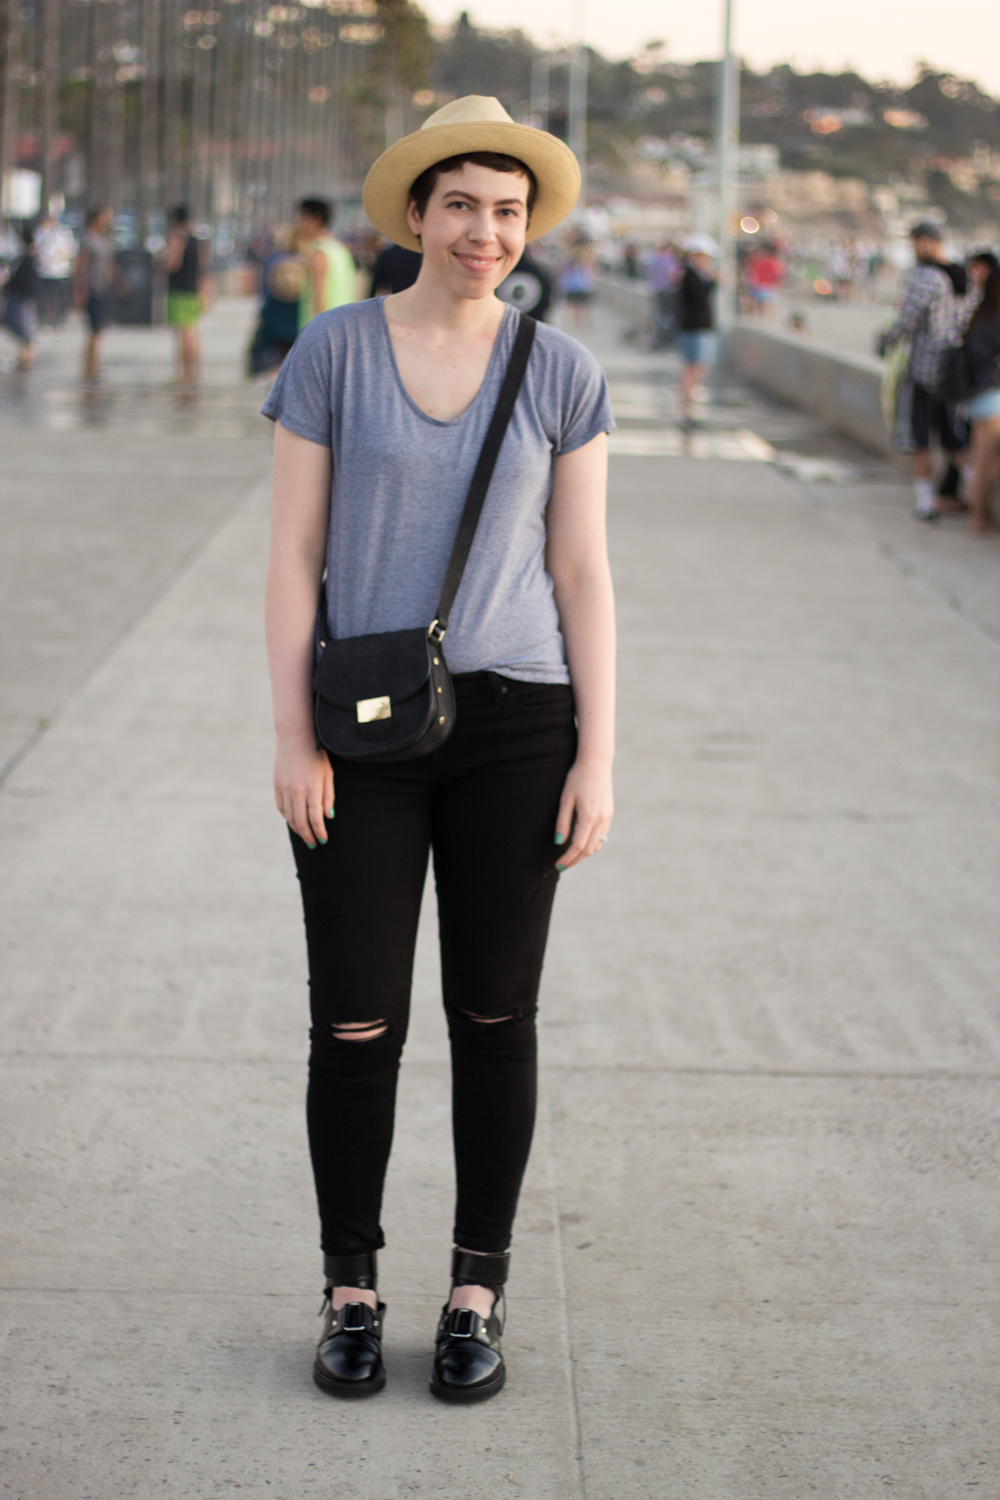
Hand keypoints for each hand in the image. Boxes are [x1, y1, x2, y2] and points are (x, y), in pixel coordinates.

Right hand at [273, 732, 333, 847]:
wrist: (295, 737)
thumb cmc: (317, 755)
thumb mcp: (328, 774)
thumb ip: (329, 797)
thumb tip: (328, 817)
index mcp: (312, 788)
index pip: (315, 818)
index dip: (319, 832)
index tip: (323, 840)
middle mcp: (296, 790)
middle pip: (301, 822)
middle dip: (308, 836)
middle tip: (313, 844)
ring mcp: (284, 788)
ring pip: (289, 817)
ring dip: (297, 829)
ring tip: (305, 835)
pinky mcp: (276, 785)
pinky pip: (281, 808)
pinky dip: (288, 818)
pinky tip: (294, 822)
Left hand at [554, 757, 612, 870]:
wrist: (596, 763)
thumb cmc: (577, 779)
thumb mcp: (565, 799)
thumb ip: (562, 822)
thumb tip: (559, 842)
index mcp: (588, 817)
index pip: (577, 846)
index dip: (567, 858)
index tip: (557, 865)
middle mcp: (601, 820)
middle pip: (588, 850)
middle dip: (574, 861)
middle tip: (561, 866)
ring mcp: (607, 818)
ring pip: (597, 845)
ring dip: (583, 855)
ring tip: (570, 858)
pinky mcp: (609, 814)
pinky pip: (602, 836)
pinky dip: (591, 844)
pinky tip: (581, 844)